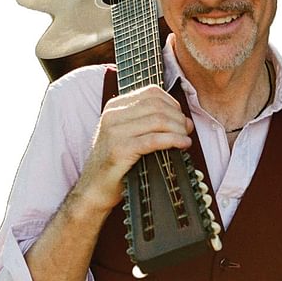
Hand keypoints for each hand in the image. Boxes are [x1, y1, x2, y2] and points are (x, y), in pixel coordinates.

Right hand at [77, 85, 193, 211]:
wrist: (95, 188)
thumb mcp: (131, 135)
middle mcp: (113, 115)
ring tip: (185, 140)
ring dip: (178, 130)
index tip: (181, 120)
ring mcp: (114, 131)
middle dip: (178, 118)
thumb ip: (153, 123)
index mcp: (115, 107)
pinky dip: (173, 140)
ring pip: (158, 120)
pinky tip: (182, 145)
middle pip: (157, 106)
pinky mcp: (120, 149)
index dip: (173, 105)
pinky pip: (154, 140)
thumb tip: (186, 121)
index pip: (152, 93)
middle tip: (186, 132)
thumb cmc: (117, 163)